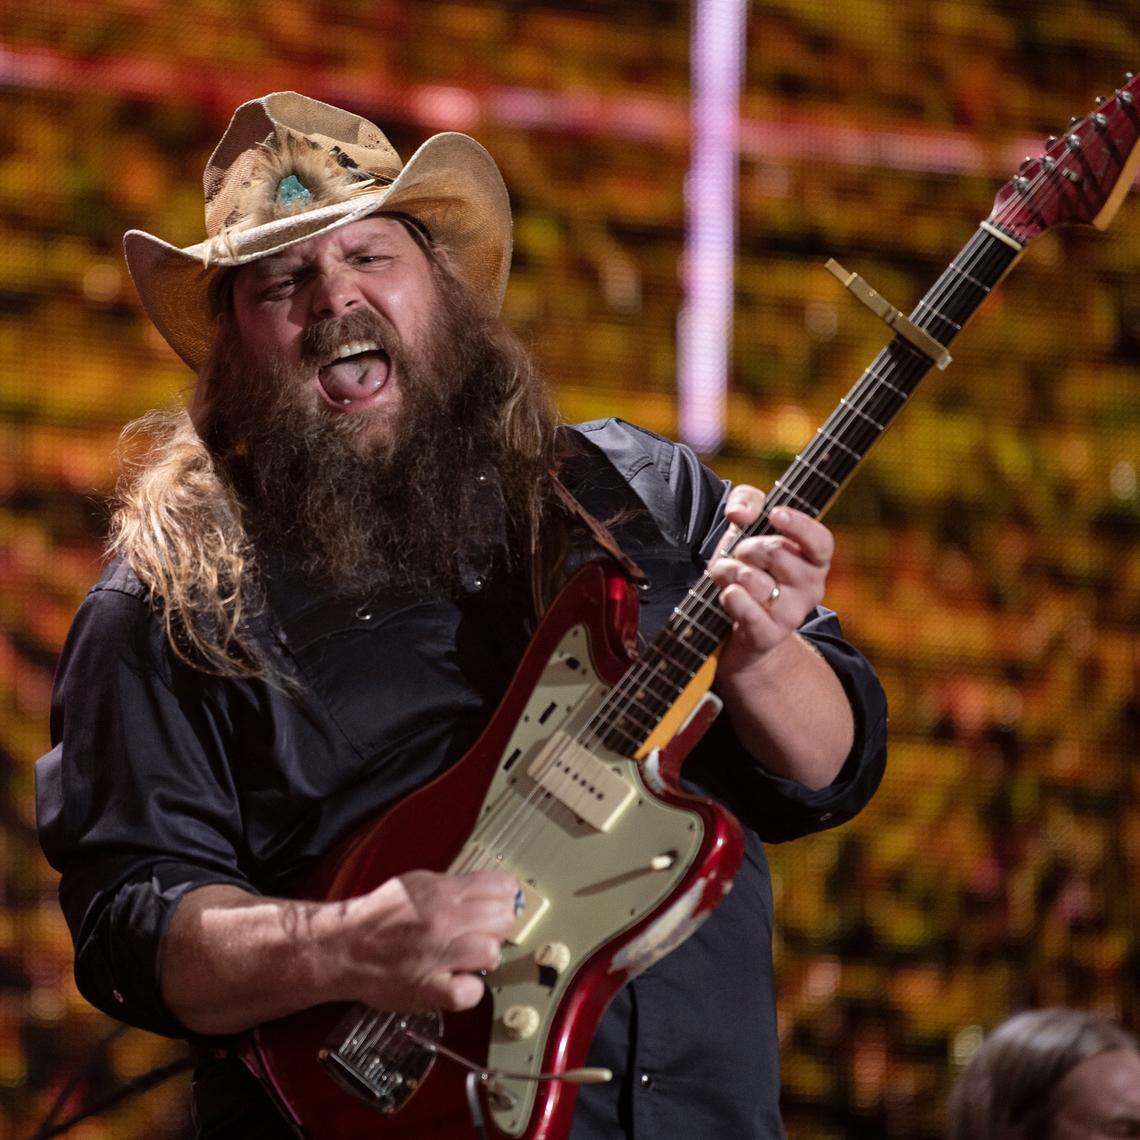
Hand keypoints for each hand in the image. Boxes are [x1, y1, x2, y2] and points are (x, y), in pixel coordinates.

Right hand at [330, 869, 519, 1012]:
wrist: (343, 947)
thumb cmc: (379, 916)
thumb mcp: (417, 883)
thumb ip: (453, 886)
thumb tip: (489, 889)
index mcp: (442, 892)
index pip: (501, 886)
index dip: (506, 895)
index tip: (502, 902)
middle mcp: (444, 921)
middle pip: (503, 919)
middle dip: (498, 924)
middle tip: (484, 931)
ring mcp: (438, 956)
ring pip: (492, 953)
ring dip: (484, 955)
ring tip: (468, 956)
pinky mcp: (430, 990)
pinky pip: (471, 992)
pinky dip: (469, 989)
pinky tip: (457, 980)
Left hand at [707, 485, 834, 671]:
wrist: (740, 628)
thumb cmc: (749, 569)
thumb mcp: (747, 528)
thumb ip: (747, 502)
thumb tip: (740, 513)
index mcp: (814, 560)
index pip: (821, 541)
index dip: (800, 526)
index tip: (776, 514)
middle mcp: (811, 588)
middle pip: (775, 552)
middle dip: (745, 548)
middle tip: (739, 557)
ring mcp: (792, 614)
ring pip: (752, 578)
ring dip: (727, 572)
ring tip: (728, 579)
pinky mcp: (769, 635)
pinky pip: (748, 610)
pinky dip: (731, 598)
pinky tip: (728, 595)